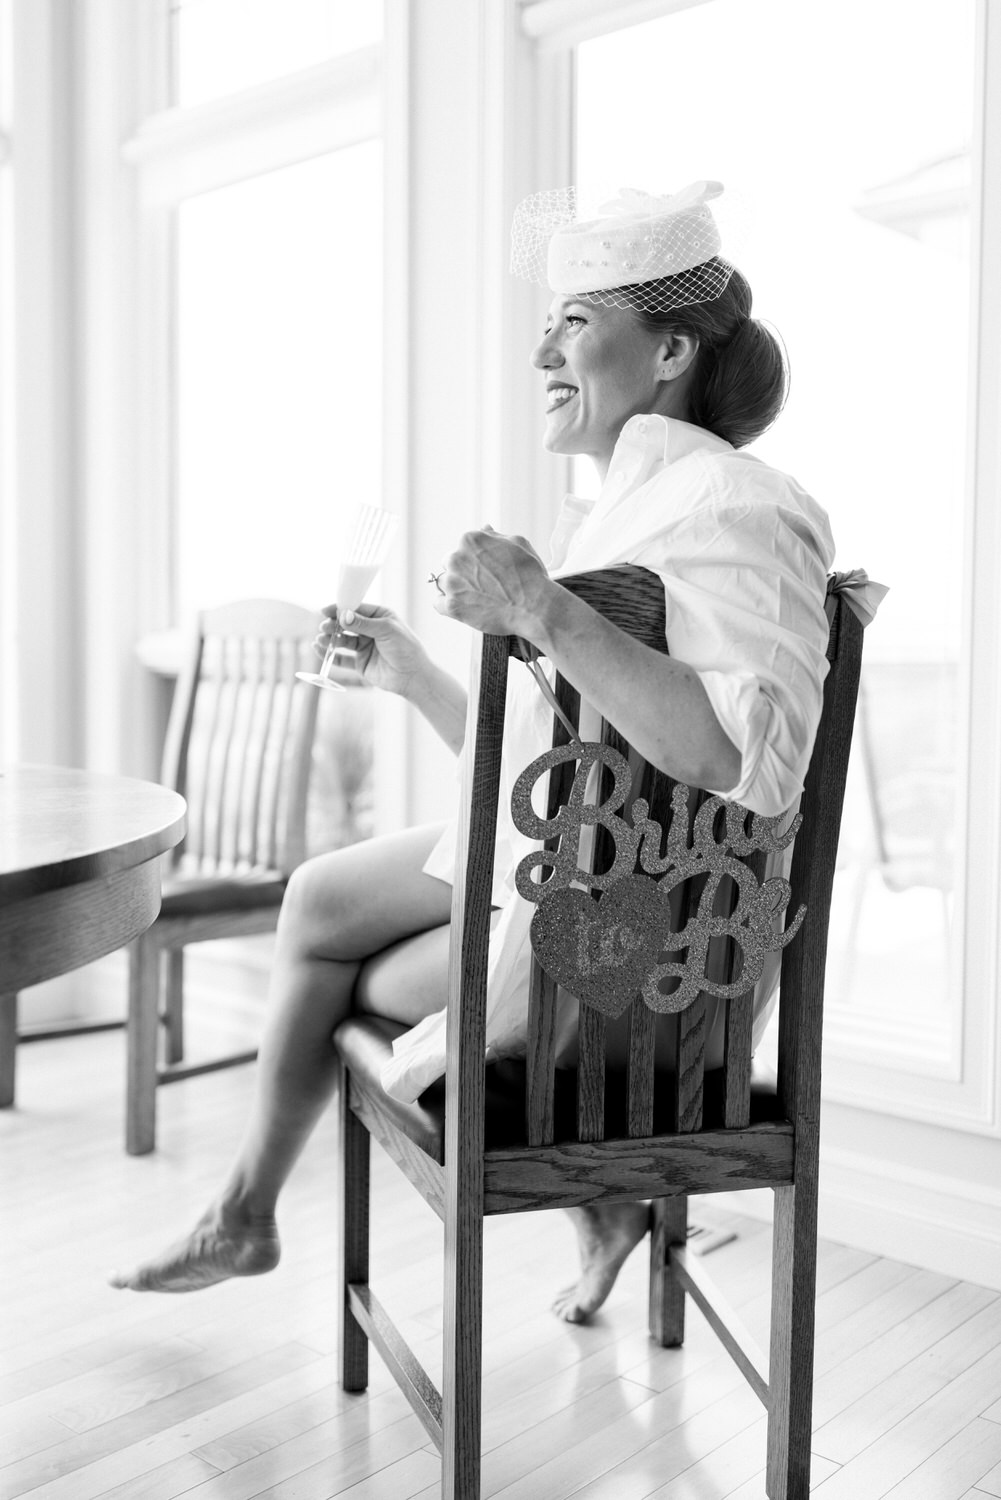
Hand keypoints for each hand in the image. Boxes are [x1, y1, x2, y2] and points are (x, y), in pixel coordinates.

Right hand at [315, 603, 428, 697]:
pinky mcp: (361, 663)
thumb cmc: (406, 649)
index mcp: (379, 616)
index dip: (340, 609)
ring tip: (320, 640)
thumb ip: (363, 624)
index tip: (325, 611)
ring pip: (342, 640)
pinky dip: (330, 655)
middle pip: (346, 625)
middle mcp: (371, 630)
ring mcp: (365, 647)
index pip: (356, 609)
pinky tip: (319, 650)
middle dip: (333, 625)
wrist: (413, 676)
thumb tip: (343, 615)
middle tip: (324, 627)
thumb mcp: (386, 631)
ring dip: (330, 639)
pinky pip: (342, 658)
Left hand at [433, 526, 554, 638]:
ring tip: (477, 597)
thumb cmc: (529, 575)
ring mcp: (452, 583)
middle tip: (482, 585)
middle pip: (450, 564)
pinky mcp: (451, 605)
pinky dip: (448, 606)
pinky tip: (464, 607)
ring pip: (444, 583)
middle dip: (462, 573)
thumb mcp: (518, 544)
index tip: (484, 570)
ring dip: (456, 589)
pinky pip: (438, 604)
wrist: (534, 606)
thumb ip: (495, 536)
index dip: (473, 560)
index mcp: (469, 540)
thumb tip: (484, 528)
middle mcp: (456, 558)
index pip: (461, 548)